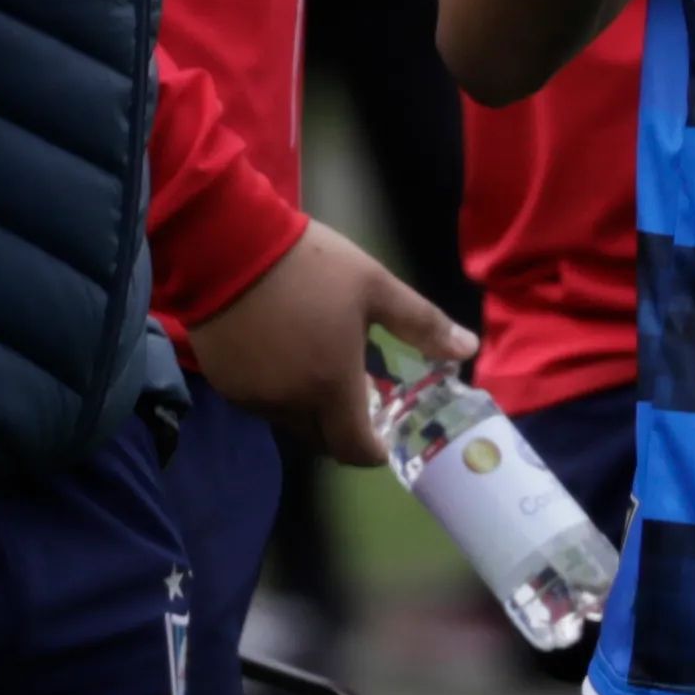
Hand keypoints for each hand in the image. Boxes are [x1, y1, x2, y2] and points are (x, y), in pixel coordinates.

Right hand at [184, 218, 475, 466]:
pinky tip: (285, 356)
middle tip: (360, 398)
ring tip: (322, 369)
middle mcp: (289, 404)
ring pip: (290, 422)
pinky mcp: (225, 382)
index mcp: (330, 386)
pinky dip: (280, 393)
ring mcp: (252, 396)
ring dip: (311, 410)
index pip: (355, 449)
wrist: (228, 244)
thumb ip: (421, 324)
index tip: (386, 437)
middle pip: (323, 440)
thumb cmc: (309, 265)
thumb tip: (468, 350)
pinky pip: (262, 403)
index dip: (375, 451)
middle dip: (345, 430)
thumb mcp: (374, 285)